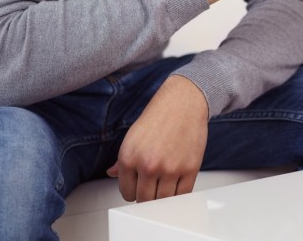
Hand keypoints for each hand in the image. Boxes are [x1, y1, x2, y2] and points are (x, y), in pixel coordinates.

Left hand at [107, 75, 208, 201]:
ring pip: (163, 200)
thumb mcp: (133, 137)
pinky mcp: (190, 168)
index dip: (134, 190)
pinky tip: (177, 183)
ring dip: (164, 195)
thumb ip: (122, 160)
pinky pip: (183, 194)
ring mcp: (169, 168)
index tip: (140, 187)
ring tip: (165, 183)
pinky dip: (180, 193)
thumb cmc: (159, 116)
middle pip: (144, 200)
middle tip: (153, 186)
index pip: (127, 193)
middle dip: (148, 195)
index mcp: (129, 158)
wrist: (184, 102)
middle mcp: (148, 165)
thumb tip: (112, 174)